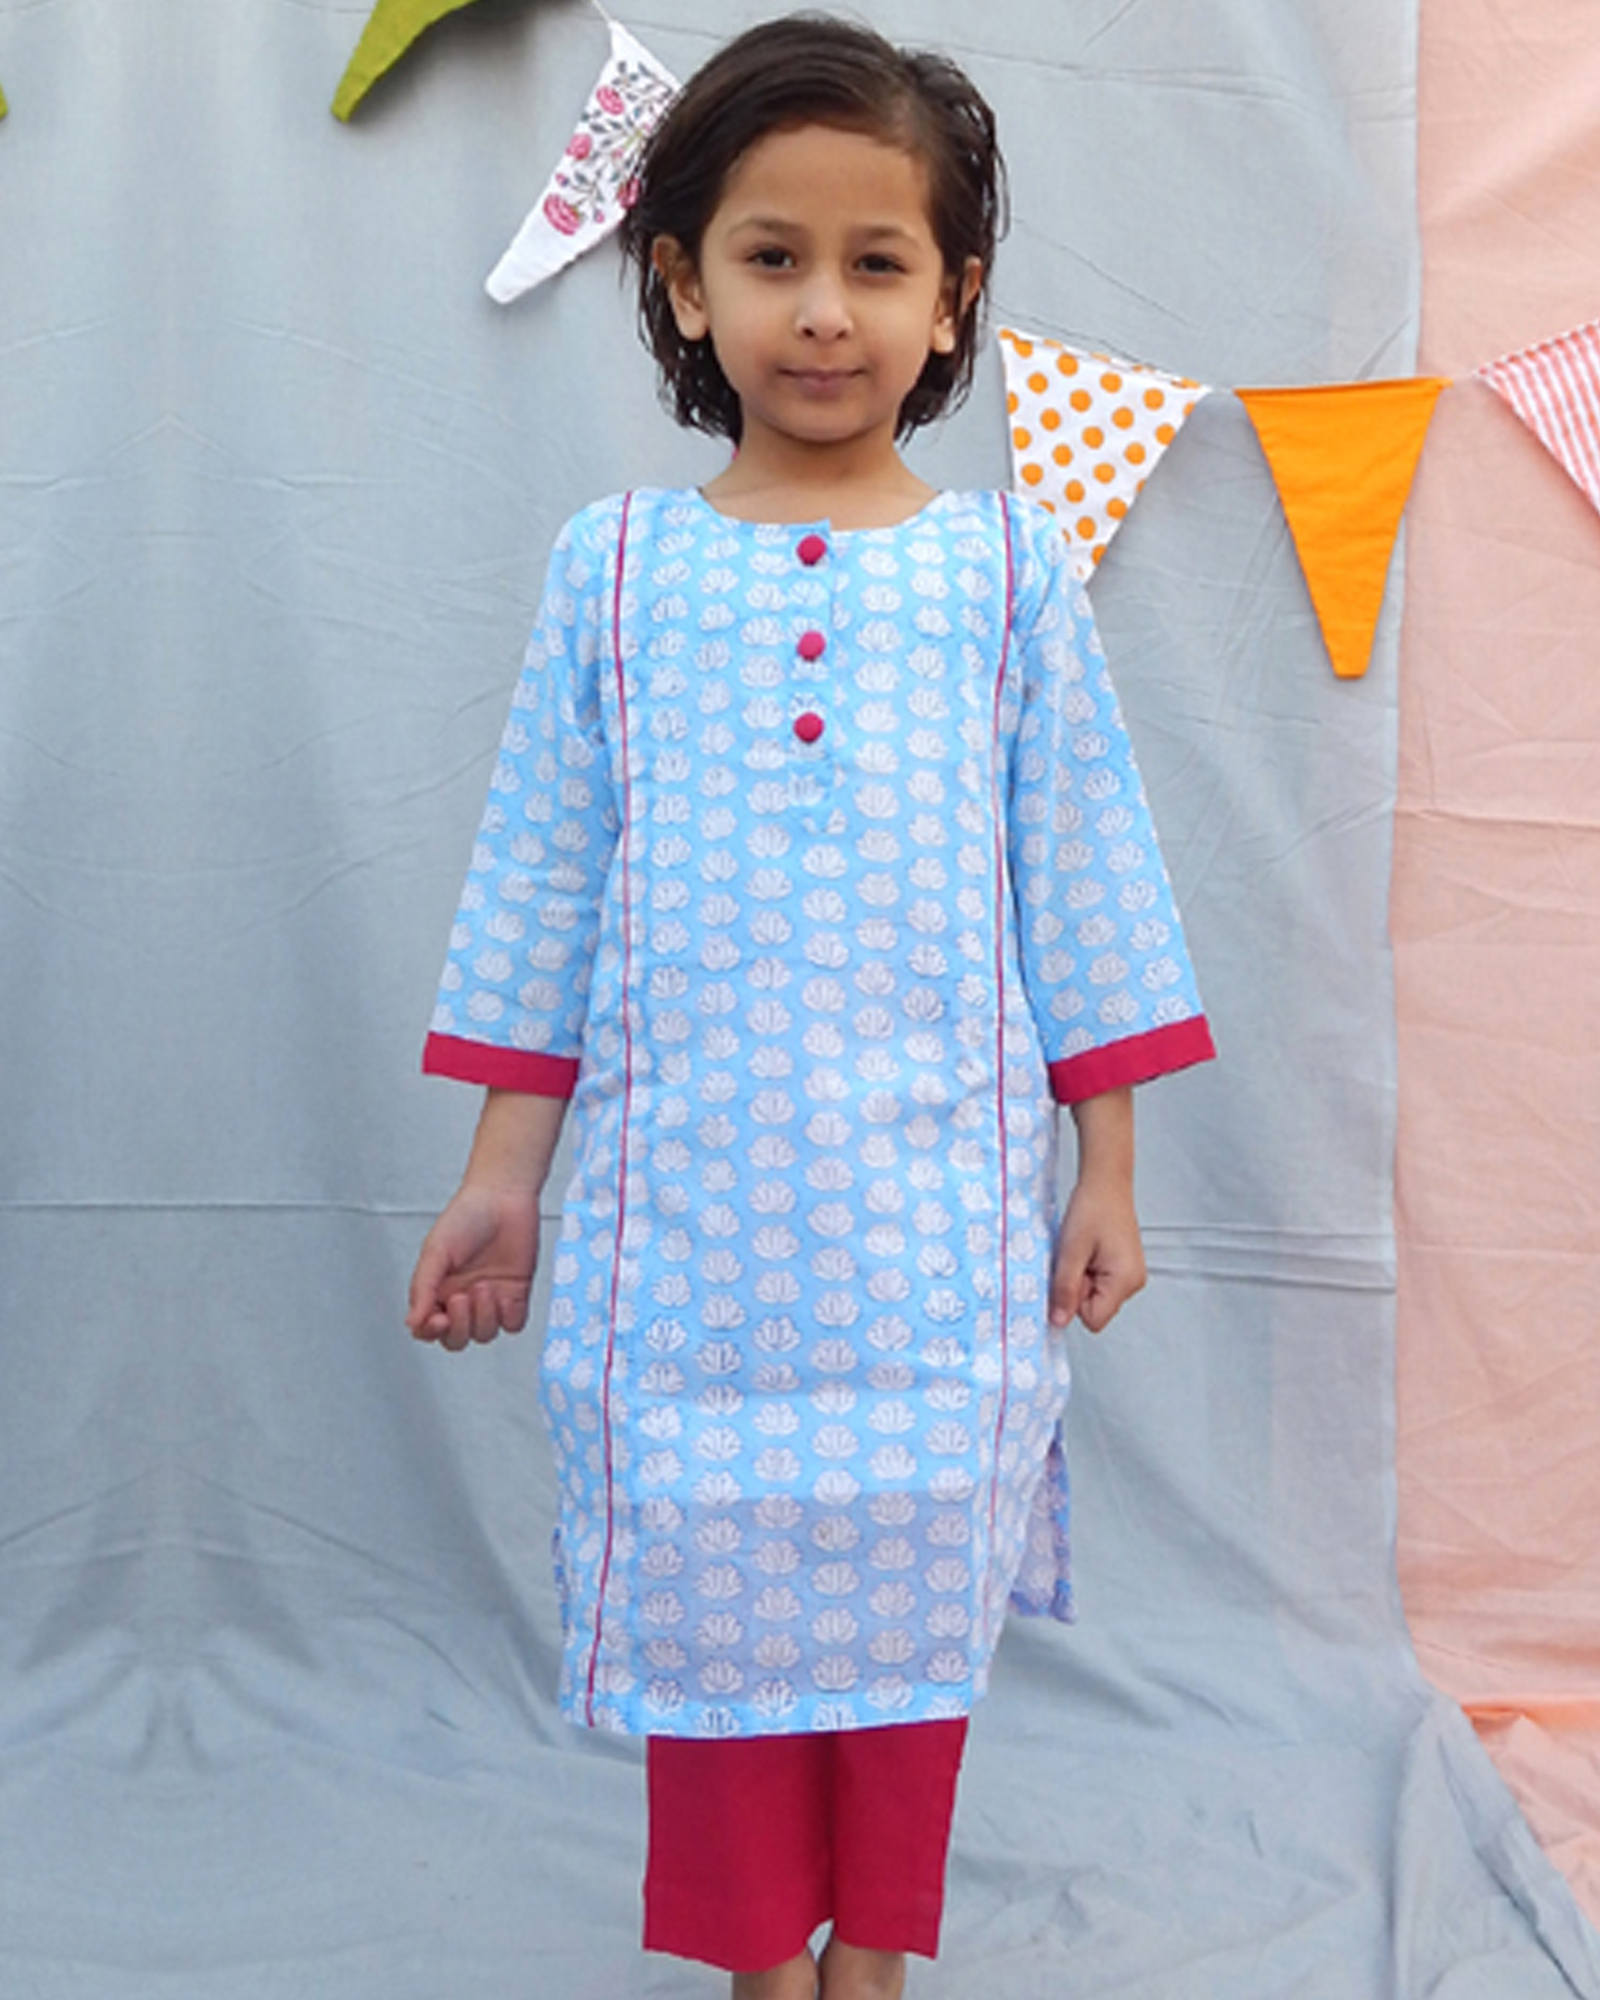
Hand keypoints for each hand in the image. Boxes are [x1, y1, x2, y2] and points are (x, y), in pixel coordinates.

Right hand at [406, 1182, 540, 1351]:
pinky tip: (506, 1295)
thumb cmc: (467, 1216)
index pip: (428, 1329)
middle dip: (459, 1327)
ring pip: (485, 1334)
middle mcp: (463, 1298)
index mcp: (438, 1290)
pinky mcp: (517, 1294)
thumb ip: (423, 1288)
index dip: (431, 1332)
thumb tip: (412, 1322)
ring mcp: (491, 1299)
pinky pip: (514, 1324)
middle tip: (462, 1297)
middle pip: (457, 1338)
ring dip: (484, 1316)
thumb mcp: (436, 1250)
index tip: (438, 1319)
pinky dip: (509, 1317)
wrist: (504, 1197)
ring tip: (484, 1286)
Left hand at [1048, 1176, 1146, 1333]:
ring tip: (1082, 1249)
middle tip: (1075, 1257)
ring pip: (1093, 1294)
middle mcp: (1133, 1282)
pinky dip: (1086, 1268)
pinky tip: (1087, 1248)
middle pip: (1094, 1308)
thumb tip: (1059, 1321)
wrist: (1105, 1182)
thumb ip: (1065, 1289)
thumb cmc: (1093, 1207)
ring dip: (1080, 1276)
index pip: (1093, 1319)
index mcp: (1125, 1280)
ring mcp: (1130, 1275)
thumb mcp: (1070, 1250)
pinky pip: (1098, 1281)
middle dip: (1077, 1286)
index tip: (1068, 1275)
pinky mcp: (1123, 1267)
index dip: (1073, 1301)